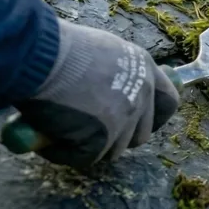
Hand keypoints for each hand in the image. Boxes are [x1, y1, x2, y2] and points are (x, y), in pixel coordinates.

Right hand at [12, 20, 179, 168]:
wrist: (41, 57)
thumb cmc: (61, 49)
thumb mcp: (104, 52)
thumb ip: (117, 73)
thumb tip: (109, 91)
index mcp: (146, 70)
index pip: (168, 102)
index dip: (152, 117)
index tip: (134, 121)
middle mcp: (141, 96)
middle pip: (140, 135)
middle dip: (117, 138)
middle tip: (89, 131)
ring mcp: (124, 120)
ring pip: (113, 150)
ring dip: (89, 146)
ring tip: (63, 130)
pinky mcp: (101, 139)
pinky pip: (85, 158)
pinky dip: (65, 153)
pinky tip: (49, 139)